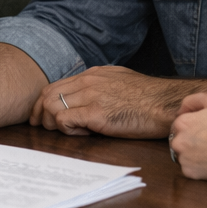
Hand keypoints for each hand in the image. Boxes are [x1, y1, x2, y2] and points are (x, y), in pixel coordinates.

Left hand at [30, 67, 186, 137]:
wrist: (166, 104)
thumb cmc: (148, 98)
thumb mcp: (120, 80)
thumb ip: (101, 84)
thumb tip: (88, 95)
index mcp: (92, 74)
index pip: (55, 85)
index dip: (43, 102)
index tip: (42, 115)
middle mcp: (88, 81)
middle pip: (47, 94)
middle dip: (41, 113)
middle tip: (44, 127)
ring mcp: (91, 96)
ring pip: (51, 106)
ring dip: (53, 122)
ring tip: (69, 131)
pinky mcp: (96, 113)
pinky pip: (64, 119)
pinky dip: (66, 129)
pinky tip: (82, 133)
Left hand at [169, 92, 206, 184]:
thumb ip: (196, 100)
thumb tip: (182, 109)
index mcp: (182, 122)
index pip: (181, 123)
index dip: (197, 126)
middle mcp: (178, 141)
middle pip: (181, 139)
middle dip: (193, 140)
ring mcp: (183, 159)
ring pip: (185, 155)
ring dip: (195, 154)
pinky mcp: (191, 174)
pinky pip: (191, 169)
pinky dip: (200, 168)